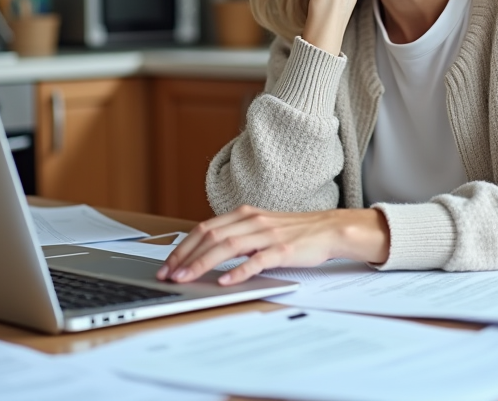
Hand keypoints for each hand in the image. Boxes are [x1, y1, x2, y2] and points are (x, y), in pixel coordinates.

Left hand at [156, 206, 389, 285]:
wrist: (329, 229)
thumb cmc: (293, 232)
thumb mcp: (259, 229)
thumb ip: (235, 236)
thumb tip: (205, 253)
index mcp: (244, 215)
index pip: (205, 228)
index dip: (183, 246)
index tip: (167, 264)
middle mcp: (252, 221)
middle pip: (210, 236)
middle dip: (185, 257)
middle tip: (169, 275)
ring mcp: (267, 234)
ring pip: (227, 247)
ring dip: (202, 263)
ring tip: (187, 278)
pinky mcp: (283, 249)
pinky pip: (257, 260)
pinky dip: (238, 271)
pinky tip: (225, 281)